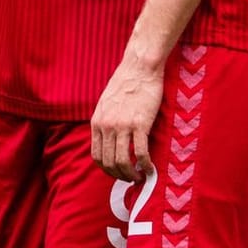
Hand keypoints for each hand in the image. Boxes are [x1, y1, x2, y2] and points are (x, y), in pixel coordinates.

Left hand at [91, 55, 163, 181]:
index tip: (117, 173)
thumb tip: (109, 139)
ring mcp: (122, 125)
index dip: (107, 169)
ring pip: (122, 161)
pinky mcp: (140, 124)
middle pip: (108, 162)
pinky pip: (140, 152)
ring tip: (140, 177)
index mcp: (97, 122)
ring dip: (131, 174)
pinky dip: (145, 165)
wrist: (139, 68)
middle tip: (131, 179)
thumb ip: (105, 121)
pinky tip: (151, 169)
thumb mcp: (106, 104)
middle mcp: (106, 126)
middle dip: (120, 175)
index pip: (96, 155)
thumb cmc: (125, 84)